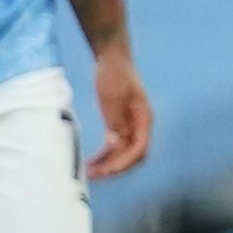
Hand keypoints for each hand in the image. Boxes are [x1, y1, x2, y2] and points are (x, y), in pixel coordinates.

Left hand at [87, 41, 154, 179]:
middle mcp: (140, 125)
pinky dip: (105, 155)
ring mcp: (131, 125)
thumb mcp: (112, 97)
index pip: (139, 148)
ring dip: (108, 163)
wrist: (112, 57)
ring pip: (123, 152)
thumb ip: (116, 121)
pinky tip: (92, 160)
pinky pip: (115, 145)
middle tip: (95, 175)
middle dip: (115, 167)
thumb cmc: (114, 74)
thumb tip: (115, 144)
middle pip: (133, 155)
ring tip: (89, 171)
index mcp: (144, 118)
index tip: (107, 170)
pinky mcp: (120, 123)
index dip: (124, 162)